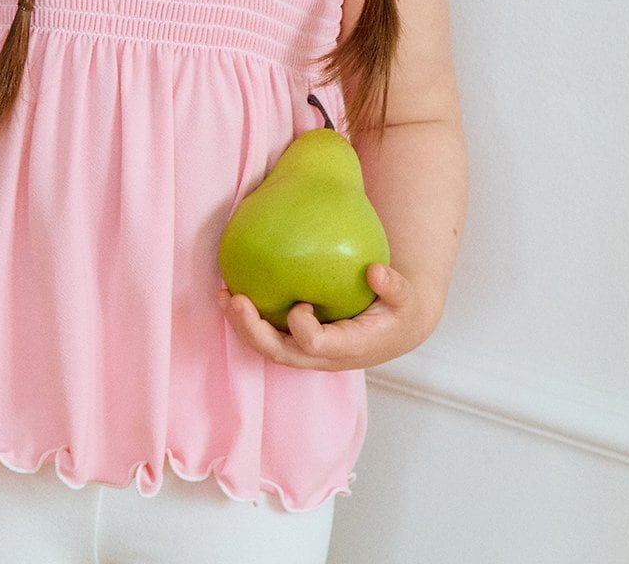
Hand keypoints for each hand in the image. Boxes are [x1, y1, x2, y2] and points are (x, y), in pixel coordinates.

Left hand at [217, 264, 435, 371]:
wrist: (394, 328)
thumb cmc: (398, 310)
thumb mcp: (406, 299)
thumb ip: (394, 287)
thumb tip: (376, 271)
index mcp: (348, 348)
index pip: (316, 345)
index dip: (302, 326)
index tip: (301, 302)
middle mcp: (322, 356)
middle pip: (280, 353)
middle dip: (254, 330)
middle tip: (234, 300)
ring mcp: (307, 352)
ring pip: (267, 347)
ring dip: (242, 325)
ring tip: (222, 294)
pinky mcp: (297, 341)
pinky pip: (267, 334)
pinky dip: (247, 317)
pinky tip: (231, 289)